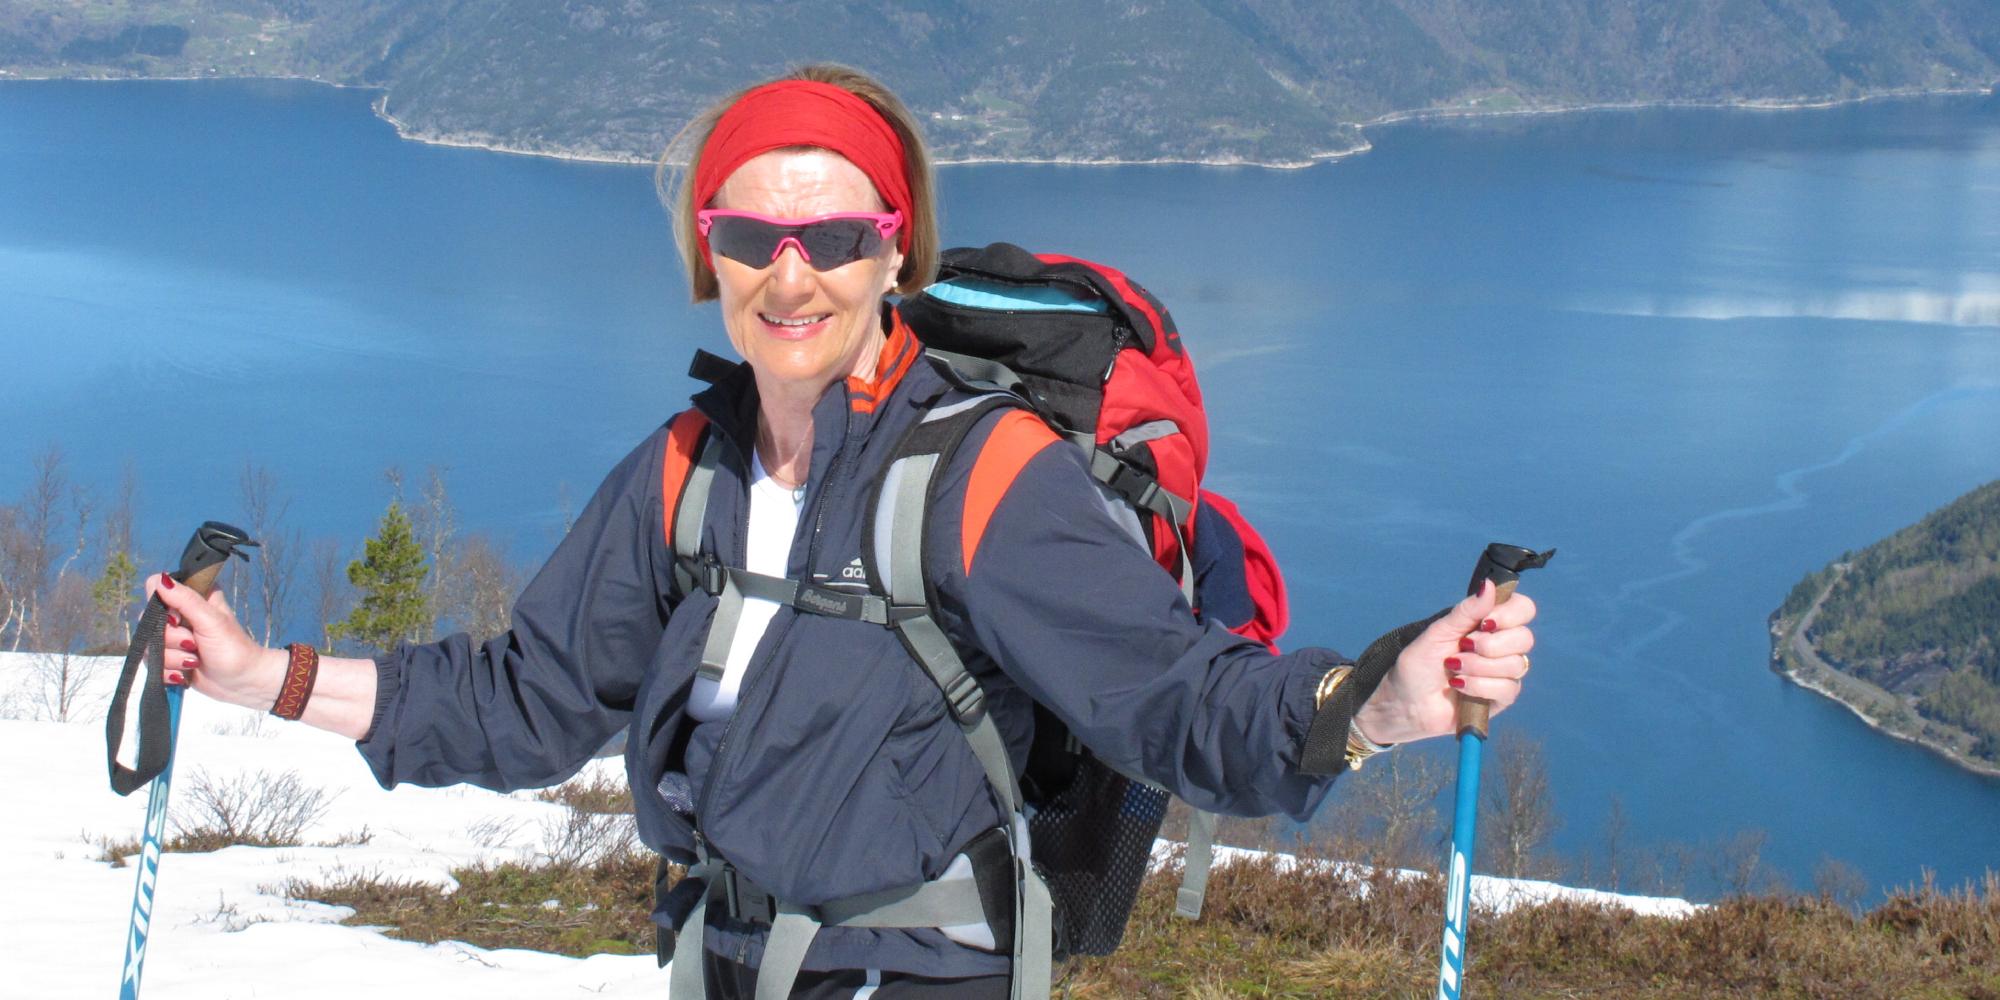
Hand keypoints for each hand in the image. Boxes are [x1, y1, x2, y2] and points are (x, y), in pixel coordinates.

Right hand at [145, 572, 286, 711]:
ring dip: (173, 658)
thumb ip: (185, 600)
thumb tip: (159, 580)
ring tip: (195, 660)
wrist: (241, 683)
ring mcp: (171, 638)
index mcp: (192, 597)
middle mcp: (178, 614)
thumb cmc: (233, 648)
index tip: (178, 619)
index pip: (156, 588)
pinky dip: (168, 672)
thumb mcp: (211, 620)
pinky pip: (151, 664)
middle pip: (148, 620)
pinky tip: (185, 673)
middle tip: (194, 644)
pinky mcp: (167, 659)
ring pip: (149, 645)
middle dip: (172, 639)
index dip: (162, 606)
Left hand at [1351, 580, 1536, 744]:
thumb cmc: (1418, 665)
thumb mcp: (1438, 632)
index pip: (1523, 609)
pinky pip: (1508, 689)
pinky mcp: (1501, 698)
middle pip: (1525, 637)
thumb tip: (1489, 584)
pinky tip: (1459, 686)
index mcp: (1487, 624)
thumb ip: (1466, 611)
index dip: (1510, 614)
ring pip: (1517, 664)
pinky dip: (1480, 686)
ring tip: (1453, 668)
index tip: (1485, 622)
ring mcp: (1503, 673)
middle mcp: (1500, 646)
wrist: (1404, 702)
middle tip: (1463, 647)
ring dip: (1479, 666)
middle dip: (1491, 645)